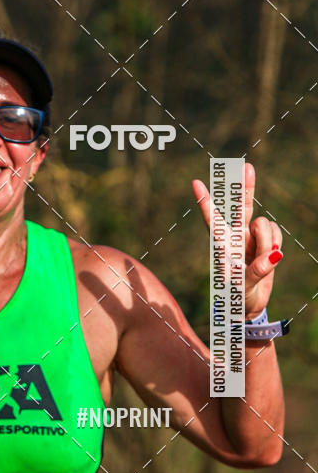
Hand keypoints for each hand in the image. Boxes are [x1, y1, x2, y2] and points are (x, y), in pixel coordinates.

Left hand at [192, 162, 281, 318]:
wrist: (246, 306)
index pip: (212, 221)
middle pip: (240, 207)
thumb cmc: (236, 298)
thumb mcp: (243, 289)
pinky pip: (275, 232)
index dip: (205, 202)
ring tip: (264, 260)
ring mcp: (250, 238)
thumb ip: (256, 272)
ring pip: (263, 224)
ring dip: (268, 241)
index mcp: (222, 247)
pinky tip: (272, 257)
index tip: (195, 183)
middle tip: (246, 166)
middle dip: (244, 188)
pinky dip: (277, 243)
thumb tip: (274, 256)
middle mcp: (235, 238)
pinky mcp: (266, 242)